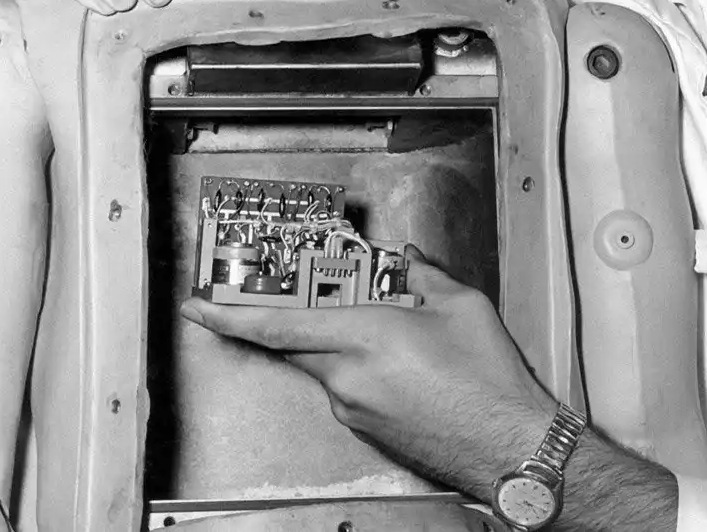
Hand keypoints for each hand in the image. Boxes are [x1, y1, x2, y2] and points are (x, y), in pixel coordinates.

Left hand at [179, 249, 556, 497]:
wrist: (507, 445)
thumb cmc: (487, 382)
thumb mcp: (463, 306)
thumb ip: (426, 276)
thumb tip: (410, 261)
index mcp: (366, 338)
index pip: (281, 326)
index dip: (232, 316)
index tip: (199, 307)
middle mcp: (349, 377)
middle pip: (297, 341)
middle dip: (287, 316)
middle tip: (296, 292)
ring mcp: (354, 408)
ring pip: (324, 362)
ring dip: (335, 338)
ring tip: (381, 324)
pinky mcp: (366, 428)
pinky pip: (344, 386)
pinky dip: (354, 363)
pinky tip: (394, 357)